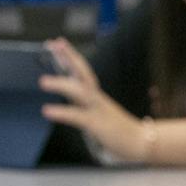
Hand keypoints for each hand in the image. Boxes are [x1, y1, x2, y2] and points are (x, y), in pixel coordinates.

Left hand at [37, 38, 147, 160]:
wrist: (142, 142)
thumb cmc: (118, 130)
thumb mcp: (97, 114)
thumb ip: (83, 104)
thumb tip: (69, 95)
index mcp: (96, 96)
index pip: (81, 71)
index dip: (69, 57)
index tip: (56, 43)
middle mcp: (97, 98)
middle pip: (83, 72)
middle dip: (70, 57)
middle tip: (55, 43)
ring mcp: (99, 109)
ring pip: (81, 92)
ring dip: (62, 84)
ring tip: (43, 81)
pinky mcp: (98, 125)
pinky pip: (78, 116)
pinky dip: (62, 112)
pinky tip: (47, 110)